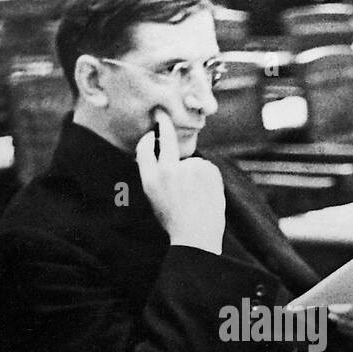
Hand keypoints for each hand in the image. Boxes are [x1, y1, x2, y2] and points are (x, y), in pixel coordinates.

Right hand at [135, 109, 225, 253]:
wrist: (197, 236)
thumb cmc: (176, 224)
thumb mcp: (156, 201)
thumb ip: (158, 178)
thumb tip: (165, 159)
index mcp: (150, 180)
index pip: (144, 150)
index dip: (148, 139)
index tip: (152, 133)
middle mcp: (167, 170)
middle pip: (166, 139)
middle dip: (164, 123)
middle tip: (163, 115)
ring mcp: (187, 167)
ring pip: (193, 163)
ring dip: (196, 174)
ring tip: (197, 198)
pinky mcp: (206, 168)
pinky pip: (207, 169)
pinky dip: (208, 179)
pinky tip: (206, 195)